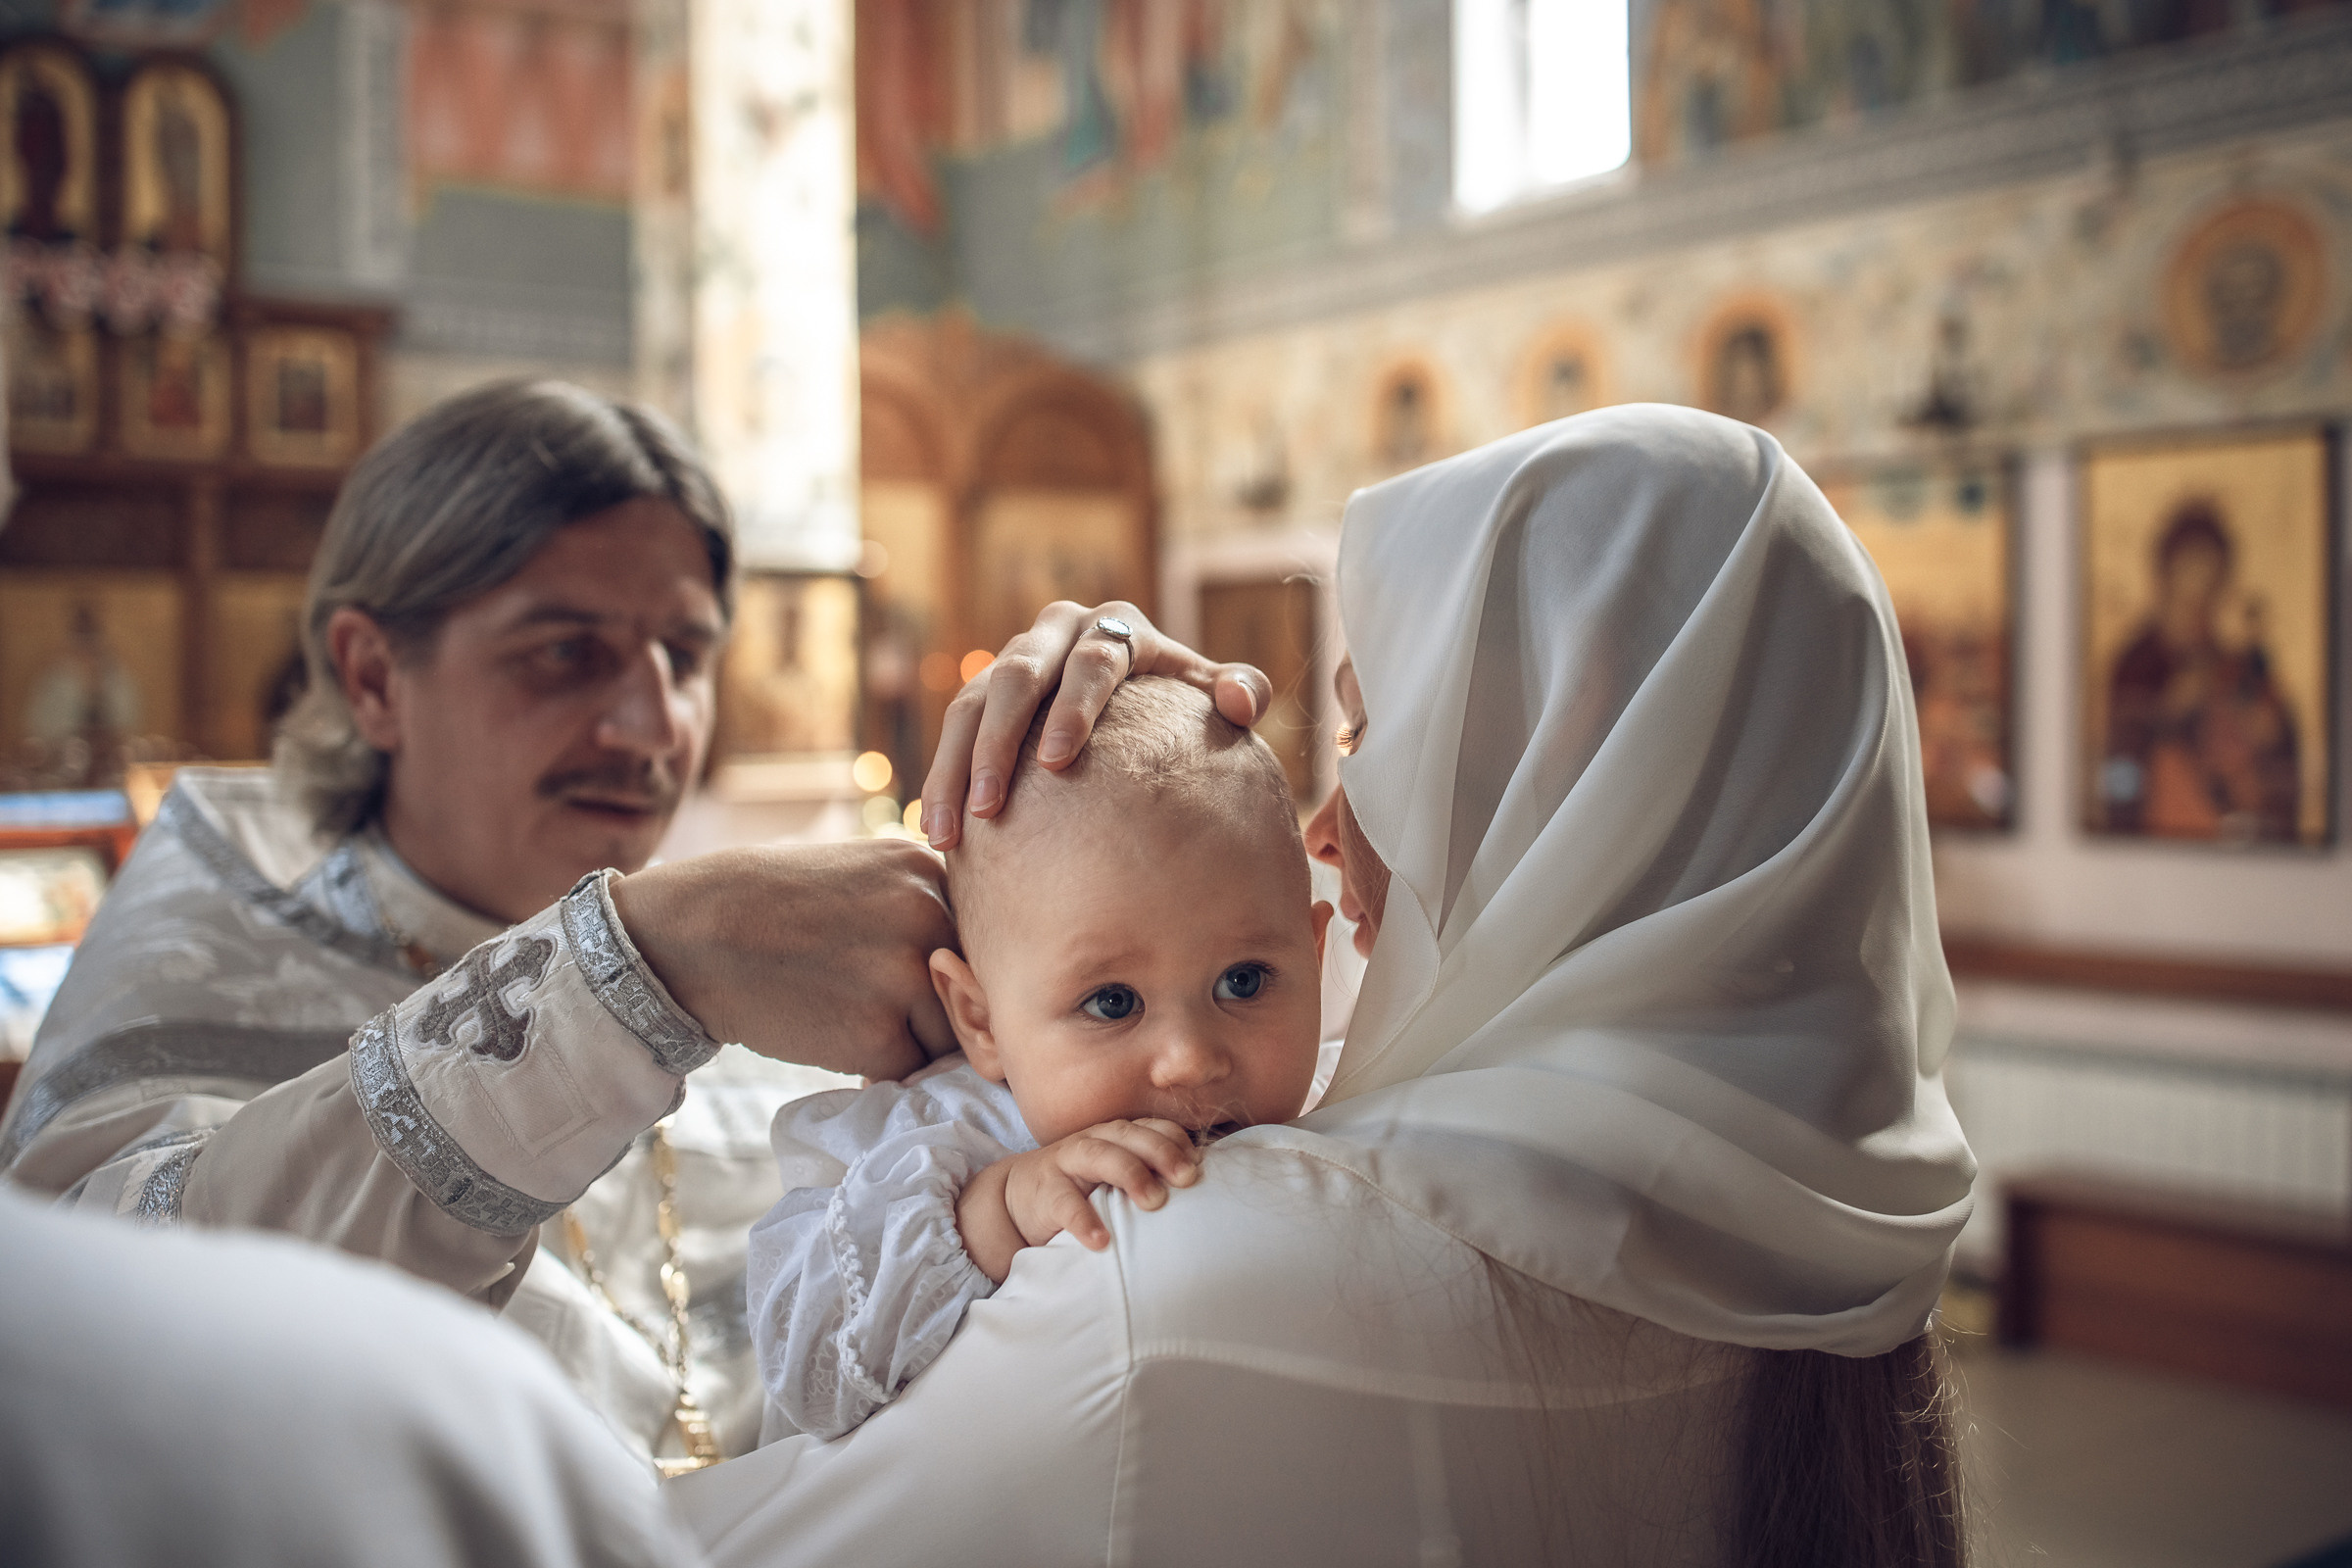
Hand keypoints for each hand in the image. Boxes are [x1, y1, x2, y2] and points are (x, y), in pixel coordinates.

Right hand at [609, 841, 955, 1081]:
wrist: (695, 932)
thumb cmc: (772, 904)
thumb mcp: (862, 871)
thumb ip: (922, 904)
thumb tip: (971, 970)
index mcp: (929, 872)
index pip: (976, 940)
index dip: (947, 968)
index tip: (903, 972)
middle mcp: (930, 918)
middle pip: (967, 991)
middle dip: (936, 1009)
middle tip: (878, 1003)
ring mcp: (907, 978)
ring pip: (944, 1035)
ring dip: (909, 1040)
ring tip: (849, 1014)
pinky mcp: (879, 1033)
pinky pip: (907, 1069)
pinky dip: (877, 1066)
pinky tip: (834, 1036)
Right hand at [918, 600, 1269, 849]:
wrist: (1141, 694)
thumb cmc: (1184, 703)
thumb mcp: (1216, 694)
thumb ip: (1242, 692)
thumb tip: (1241, 702)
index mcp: (1117, 627)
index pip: (1092, 661)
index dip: (1072, 708)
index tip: (1057, 762)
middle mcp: (1058, 631)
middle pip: (1018, 676)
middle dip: (999, 742)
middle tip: (991, 805)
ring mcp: (1014, 658)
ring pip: (971, 703)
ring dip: (956, 768)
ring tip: (948, 832)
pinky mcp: (983, 691)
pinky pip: (954, 730)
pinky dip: (943, 780)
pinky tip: (937, 834)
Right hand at [955, 1118, 1201, 1282]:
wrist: (1017, 1198)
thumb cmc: (1081, 1187)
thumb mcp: (1116, 1174)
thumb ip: (1151, 1173)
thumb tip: (1202, 1184)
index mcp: (1118, 1136)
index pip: (1152, 1128)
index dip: (1177, 1142)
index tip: (1200, 1166)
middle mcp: (1095, 1141)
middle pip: (1131, 1136)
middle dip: (1162, 1152)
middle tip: (1188, 1178)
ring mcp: (1067, 1162)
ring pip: (1100, 1155)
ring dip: (1129, 1174)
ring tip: (1153, 1201)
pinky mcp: (1045, 1192)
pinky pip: (1064, 1203)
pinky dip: (1083, 1220)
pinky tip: (1101, 1241)